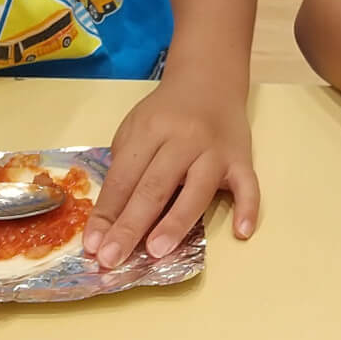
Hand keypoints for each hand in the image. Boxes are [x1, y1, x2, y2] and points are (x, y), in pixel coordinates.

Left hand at [84, 72, 258, 268]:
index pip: (124, 178)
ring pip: (196, 189)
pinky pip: (248, 186)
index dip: (107, 213)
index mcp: (150, 130)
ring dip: (176, 222)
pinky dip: (248, 208)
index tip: (92, 245)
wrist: (209, 80)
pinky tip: (241, 233)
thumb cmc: (166, 113)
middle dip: (131, 225)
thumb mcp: (135, 129)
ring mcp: (216, 150)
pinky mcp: (243, 159)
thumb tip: (110, 220)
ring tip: (156, 252)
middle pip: (154, 187)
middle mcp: (183, 139)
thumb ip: (125, 168)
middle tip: (113, 259)